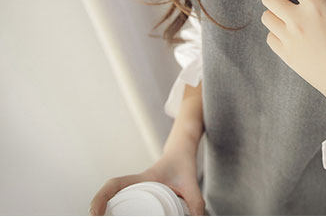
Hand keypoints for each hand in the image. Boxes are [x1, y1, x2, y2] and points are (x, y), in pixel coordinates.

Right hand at [89, 147, 203, 215]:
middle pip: (108, 194)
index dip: (100, 198)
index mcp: (141, 178)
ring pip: (112, 198)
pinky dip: (112, 210)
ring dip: (103, 208)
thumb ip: (195, 202)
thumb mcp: (190, 183)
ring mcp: (134, 189)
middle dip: (98, 207)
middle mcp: (133, 184)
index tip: (94, 213)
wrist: (184, 151)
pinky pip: (120, 202)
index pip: (114, 184)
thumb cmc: (184, 164)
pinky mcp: (139, 194)